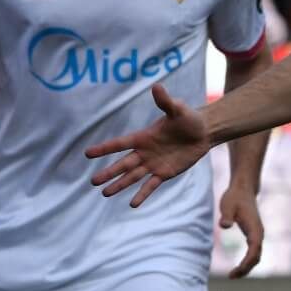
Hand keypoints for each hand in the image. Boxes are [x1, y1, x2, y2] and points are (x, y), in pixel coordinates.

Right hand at [85, 82, 211, 206]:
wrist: (203, 132)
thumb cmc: (188, 118)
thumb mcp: (177, 109)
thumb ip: (165, 101)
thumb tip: (157, 86)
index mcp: (143, 137)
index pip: (120, 144)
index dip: (104, 149)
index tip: (88, 154)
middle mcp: (144, 152)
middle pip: (122, 164)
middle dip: (108, 173)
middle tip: (93, 182)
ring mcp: (153, 164)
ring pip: (132, 177)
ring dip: (120, 185)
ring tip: (105, 193)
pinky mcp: (164, 173)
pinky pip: (151, 185)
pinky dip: (142, 194)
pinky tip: (132, 204)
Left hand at [218, 184, 265, 276]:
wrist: (243, 189)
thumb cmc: (235, 197)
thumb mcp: (228, 205)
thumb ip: (227, 215)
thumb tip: (224, 225)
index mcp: (255, 228)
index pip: (254, 249)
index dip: (247, 262)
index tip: (236, 270)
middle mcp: (259, 233)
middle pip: (257, 256)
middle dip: (246, 268)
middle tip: (231, 276)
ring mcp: (257, 235)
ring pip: (256, 256)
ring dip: (247, 267)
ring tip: (233, 275)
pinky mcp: (253, 235)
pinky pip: (253, 252)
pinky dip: (247, 261)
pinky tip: (238, 267)